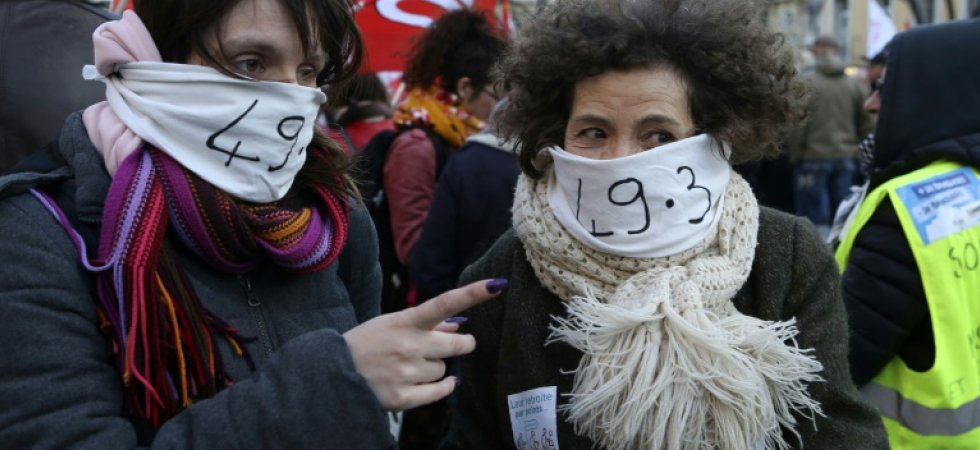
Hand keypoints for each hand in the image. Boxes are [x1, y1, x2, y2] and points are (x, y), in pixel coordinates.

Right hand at [343, 278, 506, 410]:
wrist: (331, 374)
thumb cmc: (366, 344)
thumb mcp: (391, 324)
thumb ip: (425, 324)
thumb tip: (458, 325)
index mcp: (404, 322)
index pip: (444, 304)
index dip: (472, 294)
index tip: (496, 285)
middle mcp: (408, 346)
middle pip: (457, 345)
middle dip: (463, 344)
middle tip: (462, 343)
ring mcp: (406, 373)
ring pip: (443, 369)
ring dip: (436, 367)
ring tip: (412, 366)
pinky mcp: (402, 397)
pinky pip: (439, 392)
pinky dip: (444, 387)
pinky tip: (442, 383)